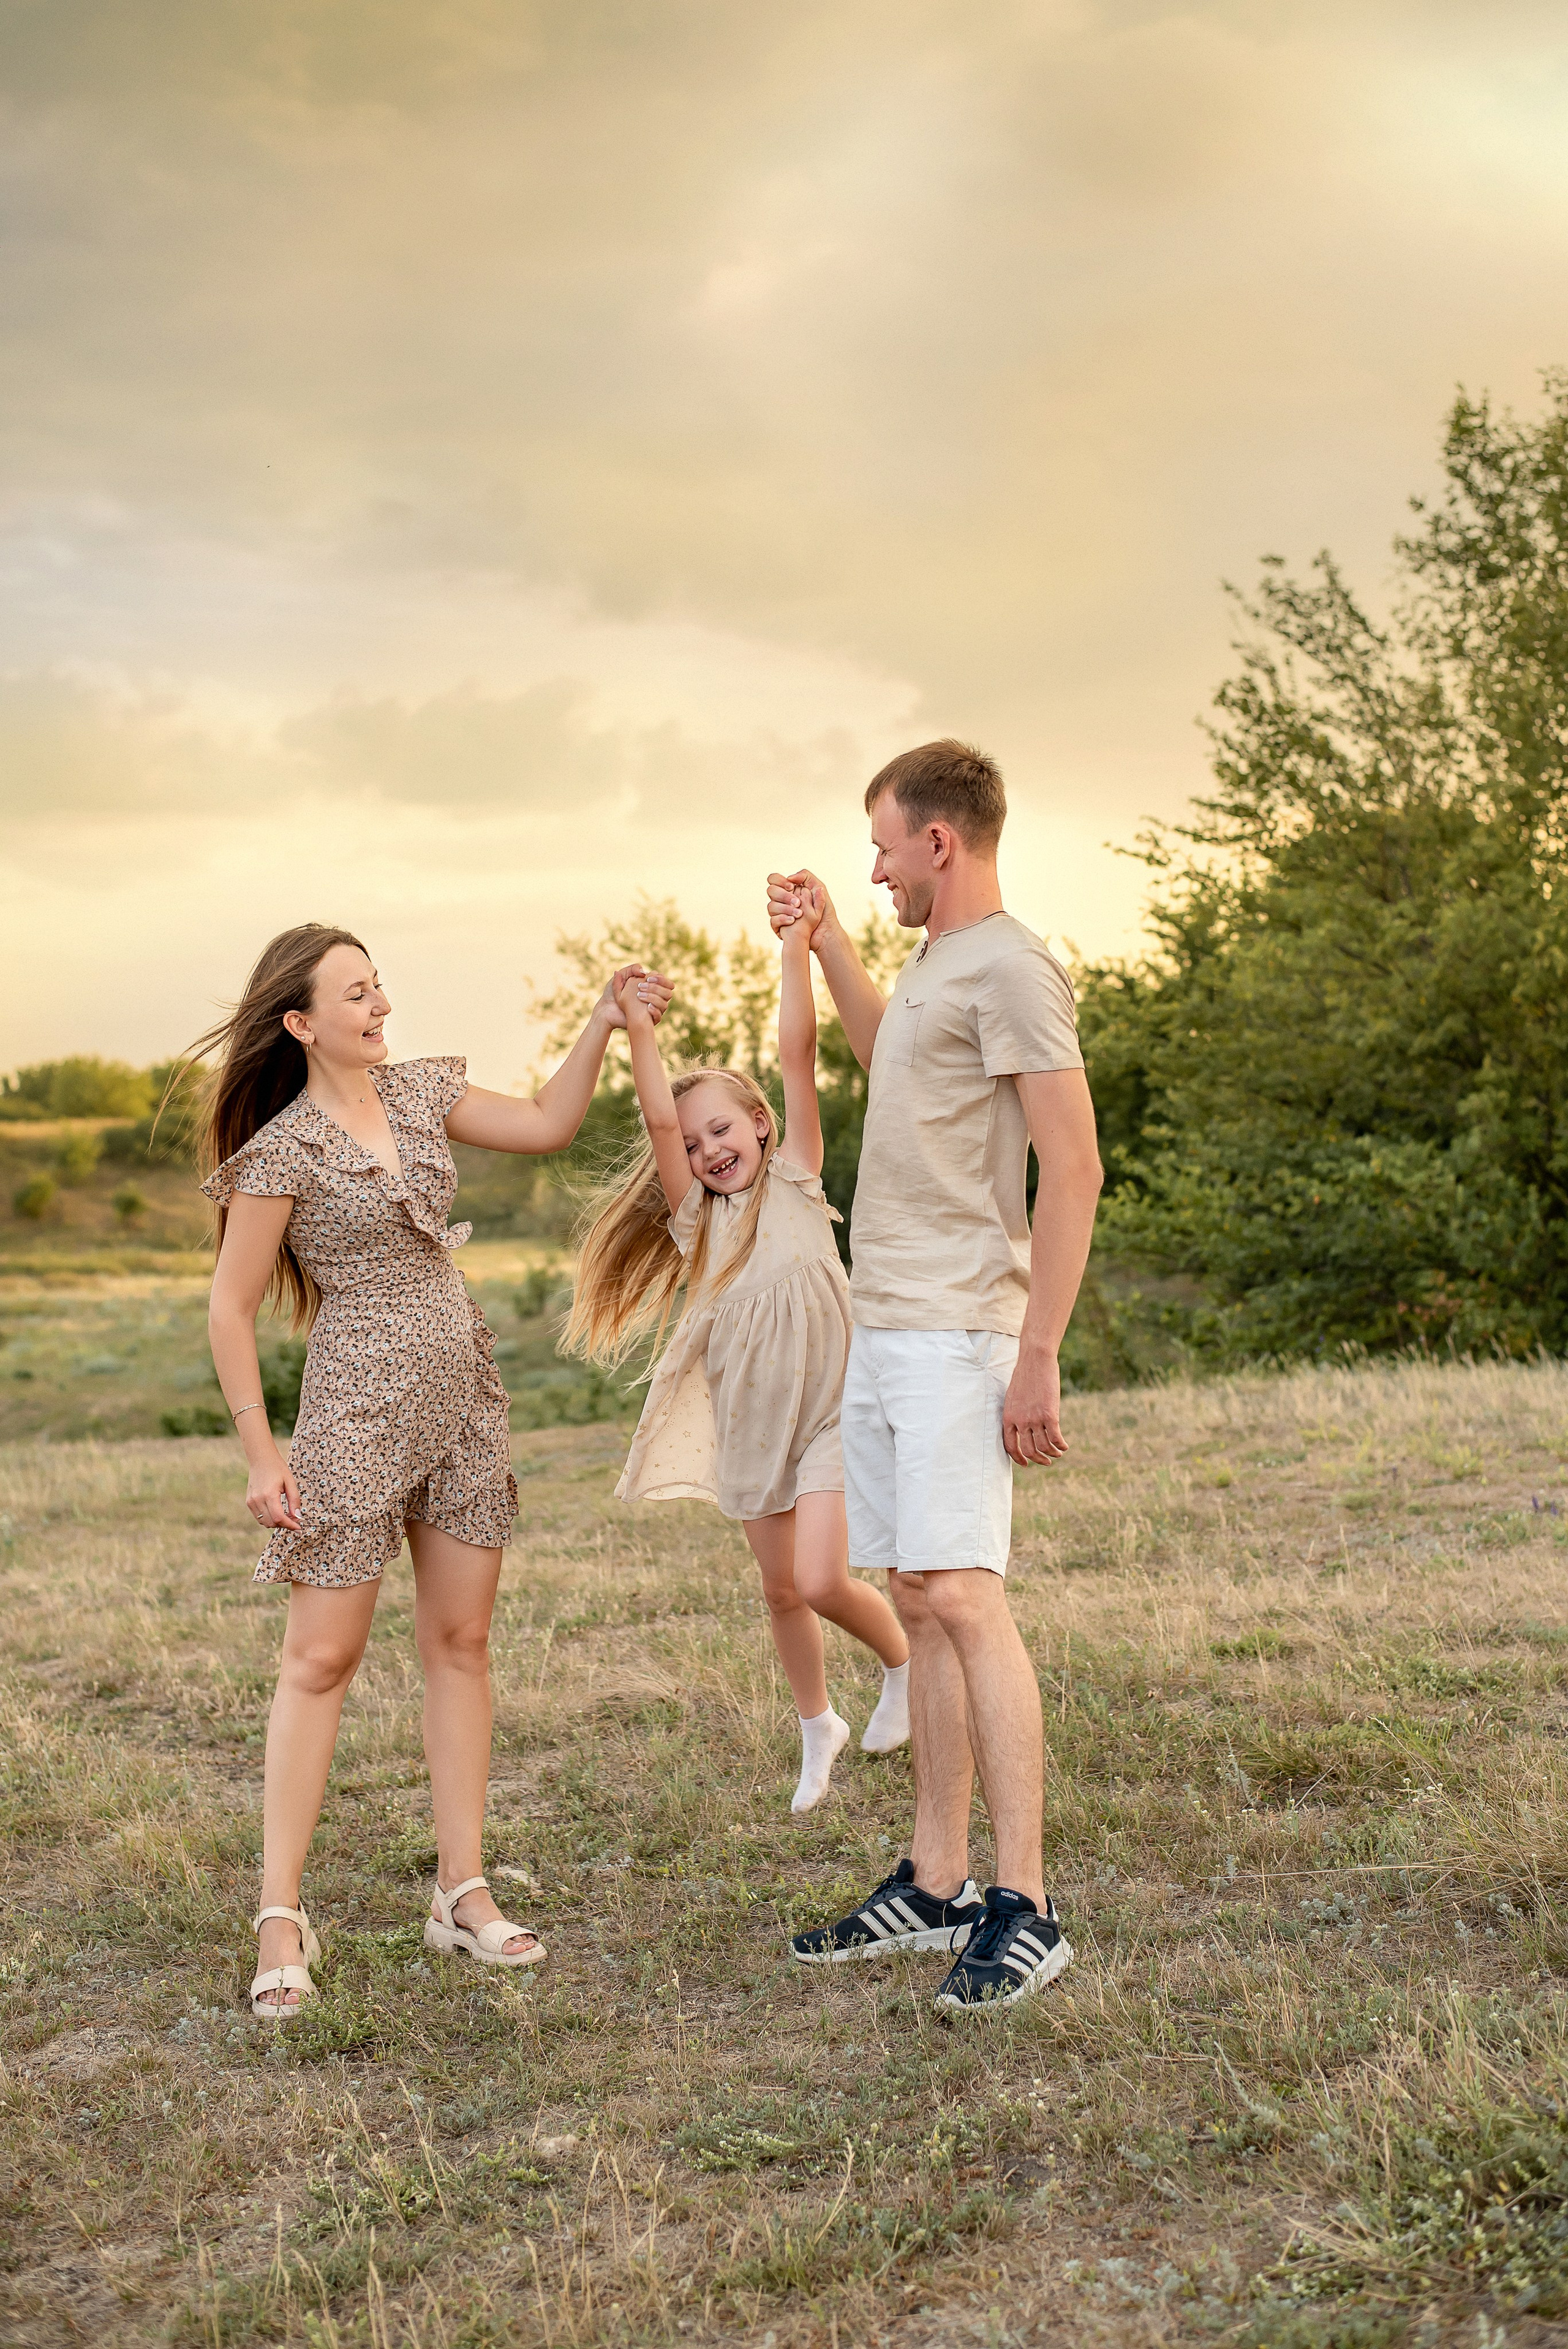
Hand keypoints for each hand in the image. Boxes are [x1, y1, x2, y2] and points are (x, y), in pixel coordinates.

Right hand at [246, 1447, 301, 1531]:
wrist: (261, 1459)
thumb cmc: (278, 1469)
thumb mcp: (290, 1482)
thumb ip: (294, 1501)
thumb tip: (298, 1517)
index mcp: (269, 1494)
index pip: (279, 1518)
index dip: (290, 1525)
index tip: (299, 1528)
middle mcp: (257, 1500)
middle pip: (272, 1523)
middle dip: (285, 1524)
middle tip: (294, 1519)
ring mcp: (251, 1502)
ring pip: (265, 1522)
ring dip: (276, 1523)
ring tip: (286, 1514)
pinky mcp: (249, 1502)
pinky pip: (259, 1517)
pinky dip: (269, 1519)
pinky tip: (277, 1511)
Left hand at [601, 965, 672, 1030]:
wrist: (606, 1010)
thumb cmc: (612, 993)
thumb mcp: (621, 978)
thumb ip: (632, 969)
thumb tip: (644, 972)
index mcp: (650, 987)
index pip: (663, 981)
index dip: (659, 979)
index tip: (648, 978)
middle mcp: (654, 999)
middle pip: (668, 992)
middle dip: (657, 988)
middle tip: (642, 986)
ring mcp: (652, 1010)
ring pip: (664, 1004)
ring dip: (654, 998)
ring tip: (639, 996)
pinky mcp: (649, 1021)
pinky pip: (658, 1016)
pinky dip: (654, 1011)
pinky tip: (647, 1007)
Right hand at [767, 869, 835, 944]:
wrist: (824, 932)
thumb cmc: (824, 911)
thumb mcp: (818, 888)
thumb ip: (805, 877)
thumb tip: (789, 878)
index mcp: (789, 890)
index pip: (774, 879)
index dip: (780, 881)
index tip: (792, 887)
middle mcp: (781, 900)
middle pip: (771, 891)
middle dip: (784, 895)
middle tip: (798, 903)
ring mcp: (778, 913)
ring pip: (771, 906)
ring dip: (786, 908)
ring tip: (800, 914)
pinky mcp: (778, 926)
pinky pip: (773, 920)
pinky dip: (783, 919)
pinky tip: (793, 920)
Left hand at [1001, 1345, 1068, 1467]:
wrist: (1035, 1361)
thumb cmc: (1025, 1376)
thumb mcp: (1013, 1397)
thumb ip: (1016, 1413)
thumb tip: (1023, 1426)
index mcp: (1008, 1417)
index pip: (1010, 1446)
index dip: (1018, 1458)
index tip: (1025, 1464)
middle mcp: (1020, 1421)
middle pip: (1029, 1451)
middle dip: (1038, 1459)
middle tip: (1047, 1461)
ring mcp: (1034, 1419)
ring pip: (1044, 1447)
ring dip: (1052, 1453)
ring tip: (1058, 1453)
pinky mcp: (1049, 1415)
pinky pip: (1055, 1438)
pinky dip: (1061, 1445)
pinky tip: (1064, 1446)